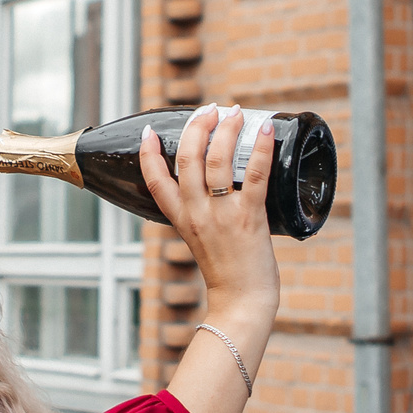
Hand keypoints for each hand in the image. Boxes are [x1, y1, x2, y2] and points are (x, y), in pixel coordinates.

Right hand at [137, 107, 278, 322]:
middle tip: (208, 110)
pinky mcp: (249, 217)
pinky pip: (253, 174)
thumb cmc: (228, 274)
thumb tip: (217, 189)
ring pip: (217, 160)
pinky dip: (261, 148)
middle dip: (196, 127)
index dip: (148, 154)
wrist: (241, 302)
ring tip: (233, 112)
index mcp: (181, 220)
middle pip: (187, 159)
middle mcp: (197, 214)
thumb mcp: (202, 242)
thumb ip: (203, 216)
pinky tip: (265, 129)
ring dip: (226, 129)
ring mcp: (222, 214)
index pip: (155, 181)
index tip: (147, 132)